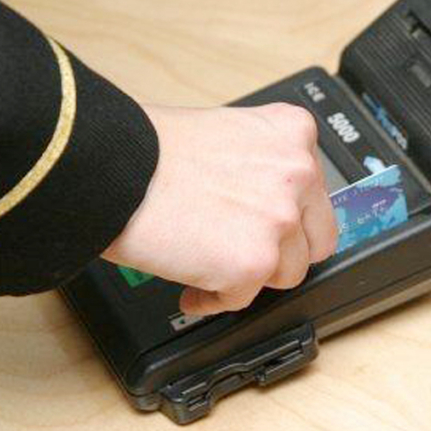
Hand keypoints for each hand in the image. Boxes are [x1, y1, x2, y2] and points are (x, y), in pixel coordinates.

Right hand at [101, 104, 337, 315]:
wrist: (114, 167)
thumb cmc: (150, 146)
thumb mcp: (226, 130)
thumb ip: (260, 164)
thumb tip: (266, 202)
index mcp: (292, 133)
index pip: (315, 190)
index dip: (291, 214)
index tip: (274, 225)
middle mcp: (297, 174)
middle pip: (314, 236)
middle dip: (285, 250)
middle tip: (253, 254)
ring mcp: (279, 220)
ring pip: (288, 273)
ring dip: (251, 276)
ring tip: (215, 268)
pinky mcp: (253, 263)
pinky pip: (243, 299)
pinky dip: (215, 299)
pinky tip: (193, 289)